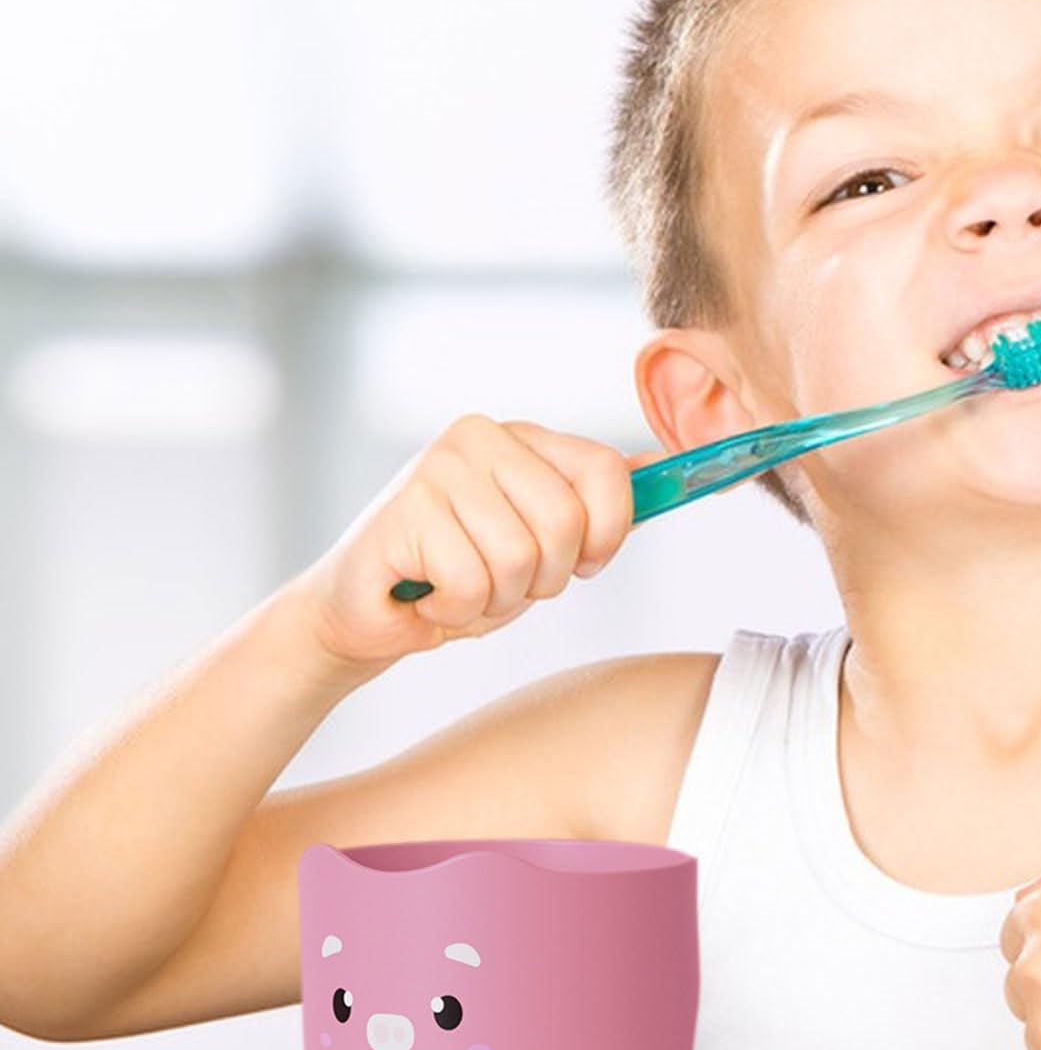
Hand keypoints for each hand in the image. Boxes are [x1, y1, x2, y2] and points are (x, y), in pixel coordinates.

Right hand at [286, 413, 665, 674]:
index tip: (586, 563)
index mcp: (521, 438)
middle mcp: (478, 438)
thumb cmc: (461, 574)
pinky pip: (472, 582)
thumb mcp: (543, 540)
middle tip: (506, 583)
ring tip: (464, 589)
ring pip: (519, 557)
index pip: (604, 470)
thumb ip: (598, 506)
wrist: (368, 612)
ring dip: (499, 599)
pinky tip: (431, 596)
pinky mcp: (403, 512)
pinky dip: (459, 611)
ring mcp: (436, 469)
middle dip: (546, 577)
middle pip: (565, 521)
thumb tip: (663, 467)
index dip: (609, 532)